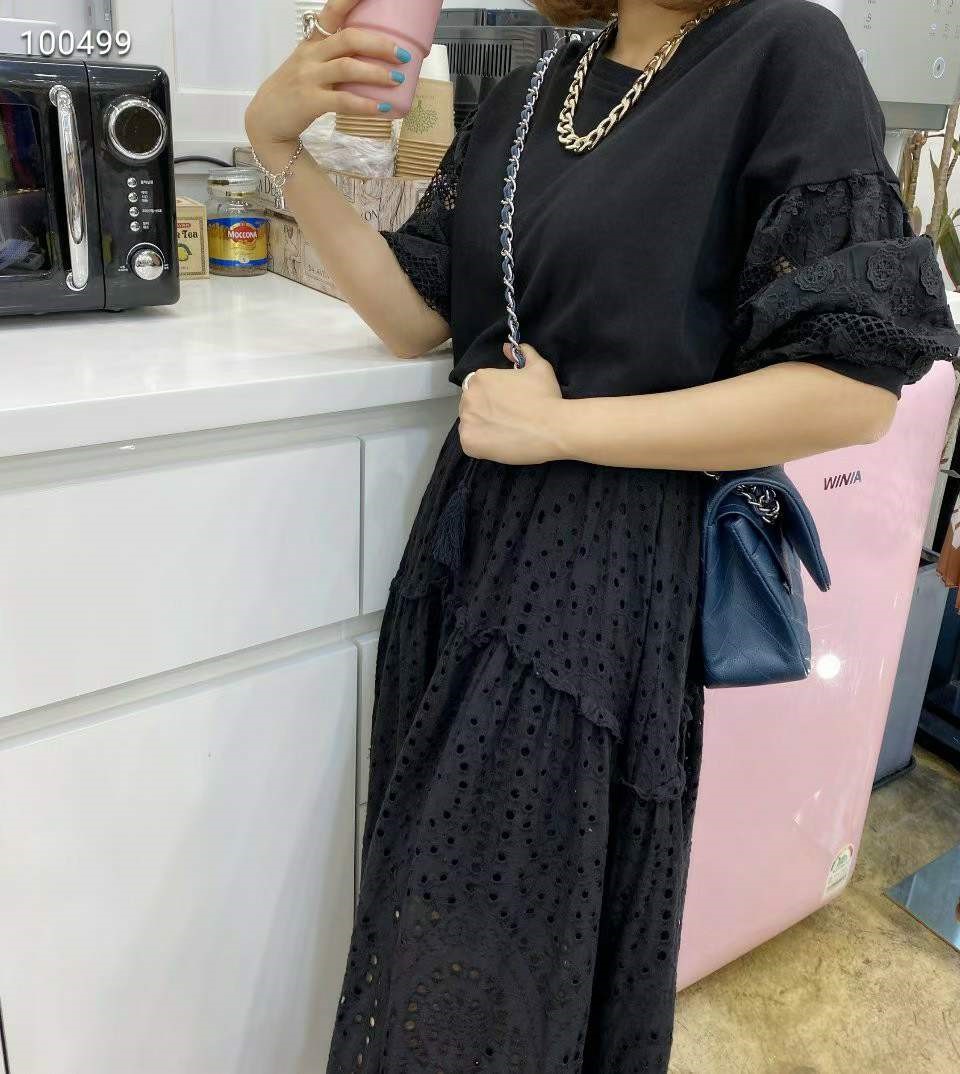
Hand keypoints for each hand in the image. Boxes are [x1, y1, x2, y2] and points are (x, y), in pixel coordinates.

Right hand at [244, 0, 410, 169]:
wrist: (267, 120)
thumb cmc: (294, 92)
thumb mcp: (309, 66)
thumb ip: (334, 58)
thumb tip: (373, 58)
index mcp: (313, 42)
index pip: (332, 12)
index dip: (350, 0)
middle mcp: (310, 55)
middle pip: (349, 39)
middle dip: (379, 44)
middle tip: (402, 54)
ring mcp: (309, 78)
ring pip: (348, 67)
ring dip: (376, 72)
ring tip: (398, 79)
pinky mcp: (310, 102)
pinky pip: (343, 101)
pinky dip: (365, 104)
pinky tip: (382, 107)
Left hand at [457, 343, 566, 464]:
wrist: (552, 428)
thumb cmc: (546, 396)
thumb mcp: (539, 367)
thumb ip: (523, 353)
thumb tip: (506, 348)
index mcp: (481, 377)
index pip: (479, 387)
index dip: (492, 397)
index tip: (507, 405)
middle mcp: (468, 396)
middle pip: (471, 404)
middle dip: (484, 410)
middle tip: (507, 419)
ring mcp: (466, 420)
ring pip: (470, 424)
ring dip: (482, 427)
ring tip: (504, 432)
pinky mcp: (469, 442)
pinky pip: (470, 443)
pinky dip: (481, 445)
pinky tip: (499, 444)